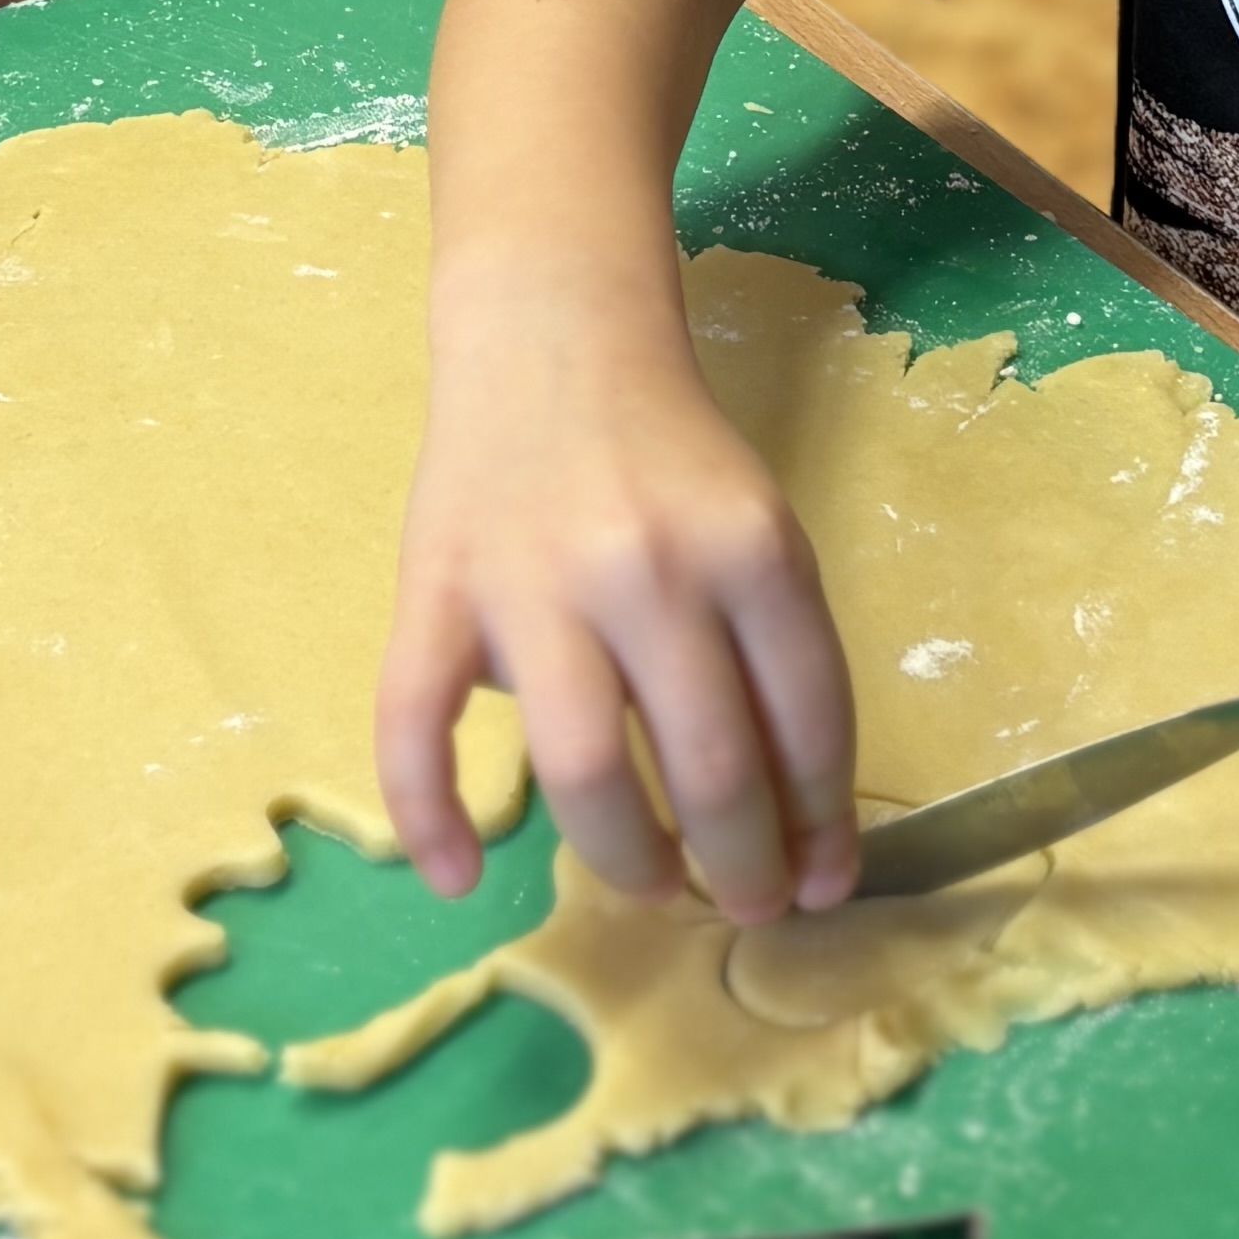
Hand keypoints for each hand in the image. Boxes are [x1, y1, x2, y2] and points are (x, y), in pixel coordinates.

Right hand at [376, 260, 859, 925]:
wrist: (552, 335)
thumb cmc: (668, 457)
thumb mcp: (757, 534)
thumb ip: (778, 659)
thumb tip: (804, 825)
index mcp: (750, 551)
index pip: (806, 722)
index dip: (822, 824)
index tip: (822, 882)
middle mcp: (648, 569)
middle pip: (707, 767)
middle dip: (740, 866)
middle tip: (746, 903)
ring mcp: (533, 584)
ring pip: (584, 769)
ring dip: (630, 860)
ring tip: (656, 890)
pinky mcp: (436, 591)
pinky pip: (415, 722)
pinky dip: (429, 813)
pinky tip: (458, 878)